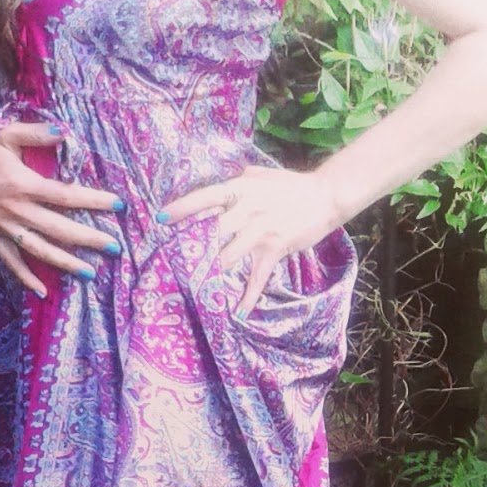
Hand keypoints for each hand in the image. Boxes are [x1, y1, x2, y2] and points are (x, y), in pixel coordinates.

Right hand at [0, 121, 123, 298]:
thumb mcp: (5, 134)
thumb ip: (35, 134)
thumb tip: (63, 131)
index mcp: (23, 184)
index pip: (66, 196)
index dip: (93, 201)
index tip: (119, 206)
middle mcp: (15, 210)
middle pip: (59, 228)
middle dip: (89, 239)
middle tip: (116, 247)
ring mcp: (3, 227)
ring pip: (38, 250)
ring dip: (65, 263)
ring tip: (91, 273)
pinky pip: (10, 261)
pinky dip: (24, 277)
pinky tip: (42, 291)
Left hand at [157, 165, 342, 317]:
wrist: (325, 196)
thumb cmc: (292, 185)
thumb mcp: (262, 175)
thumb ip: (242, 179)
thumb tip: (226, 183)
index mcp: (242, 189)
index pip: (205, 197)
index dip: (183, 208)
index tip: (161, 218)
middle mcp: (247, 210)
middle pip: (211, 231)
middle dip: (190, 247)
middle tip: (168, 261)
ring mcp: (260, 231)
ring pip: (228, 256)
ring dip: (211, 273)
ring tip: (192, 289)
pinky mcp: (274, 249)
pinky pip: (258, 276)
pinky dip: (249, 296)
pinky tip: (239, 312)